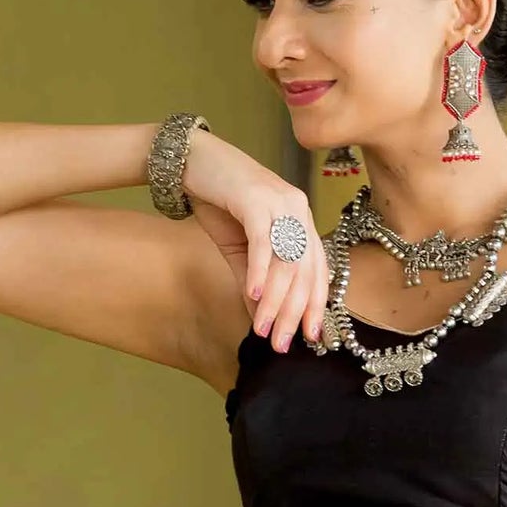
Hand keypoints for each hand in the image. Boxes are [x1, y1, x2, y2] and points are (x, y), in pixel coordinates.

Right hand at [178, 130, 328, 352]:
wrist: (190, 161)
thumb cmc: (218, 202)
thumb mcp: (239, 251)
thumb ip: (253, 284)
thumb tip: (262, 321)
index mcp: (301, 220)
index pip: (317, 270)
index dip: (315, 306)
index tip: (309, 338)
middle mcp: (298, 209)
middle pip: (304, 271)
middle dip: (293, 313)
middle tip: (282, 345)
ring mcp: (279, 202)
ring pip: (287, 260)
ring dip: (274, 300)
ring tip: (264, 330)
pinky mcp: (255, 197)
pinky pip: (263, 241)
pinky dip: (259, 270)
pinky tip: (251, 295)